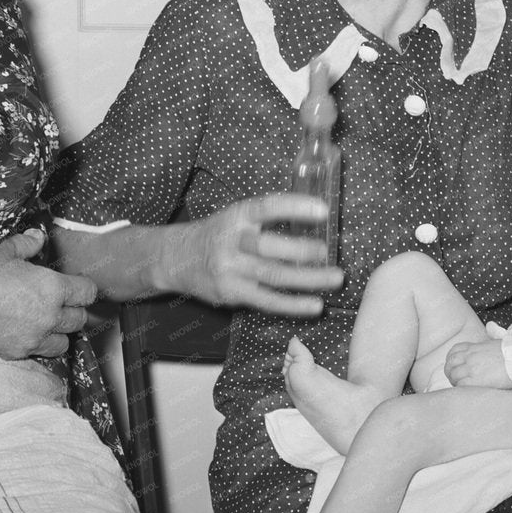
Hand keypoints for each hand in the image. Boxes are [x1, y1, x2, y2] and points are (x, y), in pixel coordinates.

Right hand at [0, 228, 95, 358]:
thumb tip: (39, 237)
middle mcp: (49, 316)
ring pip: (63, 343)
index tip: (79, 287)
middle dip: (74, 311)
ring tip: (48, 322)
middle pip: (79, 320)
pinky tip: (28, 332)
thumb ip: (29, 244)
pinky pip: (39, 352)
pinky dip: (38, 344)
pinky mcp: (16, 352)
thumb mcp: (7, 251)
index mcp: (52, 289)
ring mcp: (34, 338)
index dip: (85, 289)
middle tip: (64, 304)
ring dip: (60, 332)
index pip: (87, 293)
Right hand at [163, 194, 343, 316]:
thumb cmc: (218, 234)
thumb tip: (313, 220)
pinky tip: (315, 305)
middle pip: (270, 247)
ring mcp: (231, 270)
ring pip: (274, 276)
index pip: (267, 207)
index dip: (295, 207)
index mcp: (237, 216)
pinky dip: (293, 305)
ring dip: (308, 279)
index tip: (323, 210)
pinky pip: (267, 301)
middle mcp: (232, 242)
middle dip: (303, 251)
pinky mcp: (231, 293)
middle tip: (328, 251)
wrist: (177, 258)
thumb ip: (267, 219)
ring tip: (335, 279)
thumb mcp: (236, 216)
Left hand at [445, 340, 511, 387]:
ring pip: (454, 374)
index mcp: (474, 347)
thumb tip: (490, 326)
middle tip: (454, 377)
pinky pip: (461, 385)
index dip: (451, 359)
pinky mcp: (476, 380)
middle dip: (450, 370)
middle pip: (451, 363)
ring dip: (454, 381)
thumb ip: (490, 335)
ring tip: (459, 385)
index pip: (455, 350)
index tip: (454, 365)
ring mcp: (471, 368)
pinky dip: (460, 388)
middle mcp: (470, 356)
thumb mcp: (497, 340)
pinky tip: (465, 390)